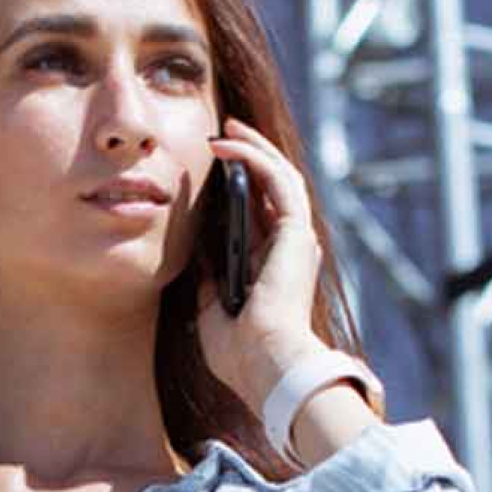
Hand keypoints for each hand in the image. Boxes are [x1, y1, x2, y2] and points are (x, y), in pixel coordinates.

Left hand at [190, 115, 326, 414]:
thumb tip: (195, 256)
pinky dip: (254, 158)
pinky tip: (228, 146)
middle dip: (249, 155)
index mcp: (271, 266)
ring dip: (252, 148)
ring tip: (226, 128)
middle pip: (271, 188)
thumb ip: (210, 281)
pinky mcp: (295, 231)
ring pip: (278, 176)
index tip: (213, 168)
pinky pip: (277, 181)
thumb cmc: (239, 351)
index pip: (258, 213)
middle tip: (224, 132)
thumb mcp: (212, 308)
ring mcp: (295, 238)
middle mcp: (288, 248)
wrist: (262, 363)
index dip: (239, 186)